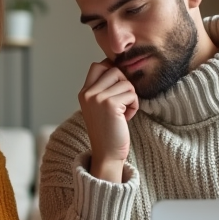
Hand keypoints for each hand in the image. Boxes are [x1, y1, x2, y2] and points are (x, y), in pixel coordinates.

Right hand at [78, 59, 137, 182]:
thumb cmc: (108, 131)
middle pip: (114, 70)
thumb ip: (104, 88)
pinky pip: (131, 94)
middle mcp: (88, 94)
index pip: (98, 66)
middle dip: (124, 85)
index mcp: (84, 93)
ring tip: (124, 112)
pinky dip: (134, 105)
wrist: (107, 154)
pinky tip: (126, 117)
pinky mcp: (111, 104)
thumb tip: (120, 68)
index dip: (112, 71)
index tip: (118, 87)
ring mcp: (98, 98)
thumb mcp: (99, 107)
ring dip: (131, 97)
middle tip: (122, 103)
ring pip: (126, 82)